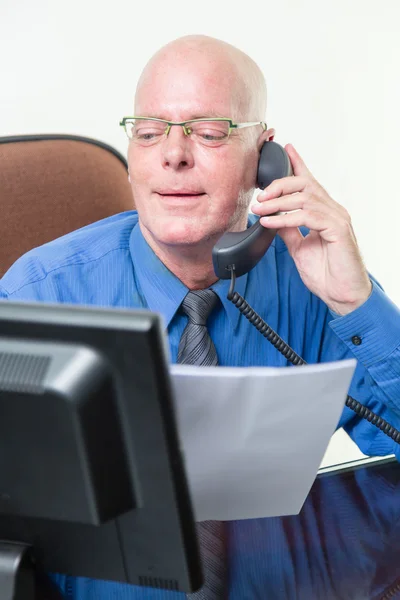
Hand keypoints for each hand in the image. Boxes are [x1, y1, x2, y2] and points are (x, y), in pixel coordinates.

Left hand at [251, 144, 371, 315]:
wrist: (342, 295)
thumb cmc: (327, 274)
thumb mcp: (300, 248)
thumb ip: (289, 231)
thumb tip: (273, 218)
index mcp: (324, 213)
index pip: (310, 182)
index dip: (298, 164)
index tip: (286, 149)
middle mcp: (333, 211)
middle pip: (304, 185)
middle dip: (279, 186)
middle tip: (260, 196)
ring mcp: (337, 218)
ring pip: (304, 198)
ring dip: (278, 203)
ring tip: (260, 210)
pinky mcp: (338, 230)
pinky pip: (308, 216)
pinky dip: (286, 218)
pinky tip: (271, 222)